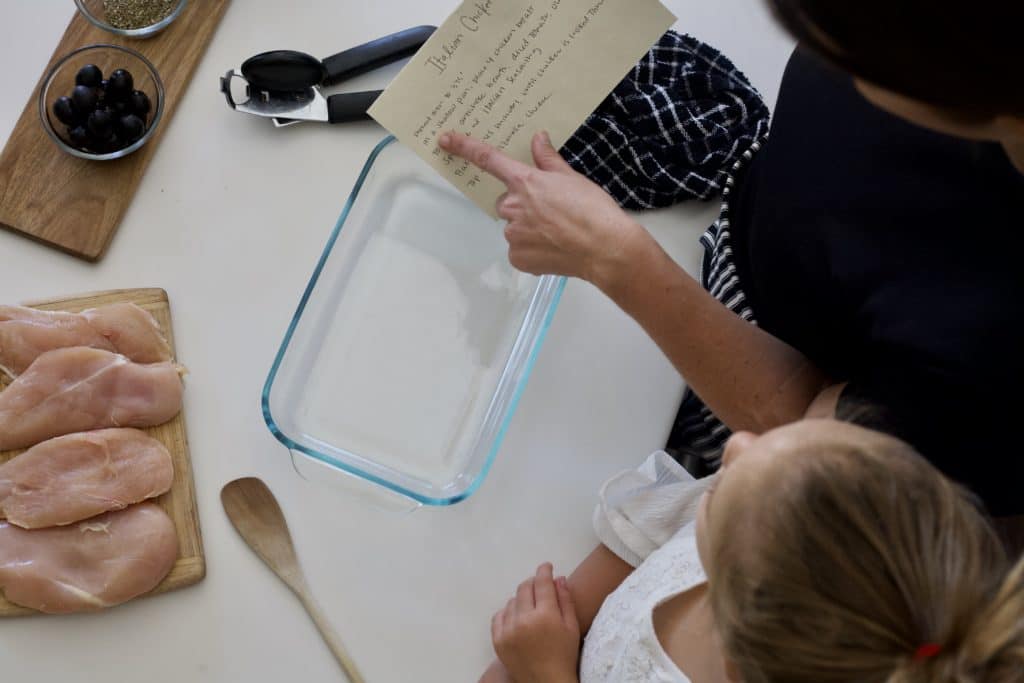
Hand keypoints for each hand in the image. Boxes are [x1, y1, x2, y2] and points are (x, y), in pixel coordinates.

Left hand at [438, 130, 650, 288]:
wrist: (605, 248)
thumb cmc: (592, 210)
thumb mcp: (571, 177)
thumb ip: (548, 159)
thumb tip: (538, 139)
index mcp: (525, 182)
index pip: (488, 159)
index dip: (464, 147)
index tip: (445, 140)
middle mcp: (512, 206)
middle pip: (507, 201)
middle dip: (523, 204)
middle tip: (550, 210)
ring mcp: (513, 234)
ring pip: (513, 226)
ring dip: (529, 227)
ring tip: (558, 232)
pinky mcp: (517, 257)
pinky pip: (518, 249)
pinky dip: (532, 248)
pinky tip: (554, 247)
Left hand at [491, 563, 580, 682]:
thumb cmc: (564, 655)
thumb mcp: (571, 627)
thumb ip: (565, 600)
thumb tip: (558, 577)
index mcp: (545, 615)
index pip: (542, 582)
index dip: (544, 571)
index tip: (546, 566)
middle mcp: (524, 620)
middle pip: (524, 588)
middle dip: (533, 583)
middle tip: (540, 586)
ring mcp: (508, 630)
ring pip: (512, 601)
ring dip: (522, 599)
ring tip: (531, 608)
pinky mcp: (497, 640)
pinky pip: (499, 615)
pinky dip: (508, 612)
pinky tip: (517, 617)